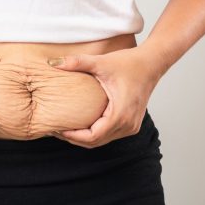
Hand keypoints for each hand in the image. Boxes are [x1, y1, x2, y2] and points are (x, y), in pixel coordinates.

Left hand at [46, 47, 163, 148]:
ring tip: (65, 126)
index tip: (57, 128)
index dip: (72, 136)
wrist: (151, 63)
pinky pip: (108, 134)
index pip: (92, 136)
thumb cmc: (130, 63)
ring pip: (102, 140)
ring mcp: (131, 126)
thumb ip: (77, 62)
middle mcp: (128, 125)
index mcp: (120, 114)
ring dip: (83, 137)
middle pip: (95, 142)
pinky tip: (80, 123)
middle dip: (74, 138)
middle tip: (55, 129)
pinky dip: (93, 132)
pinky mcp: (131, 123)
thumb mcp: (101, 62)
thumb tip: (52, 62)